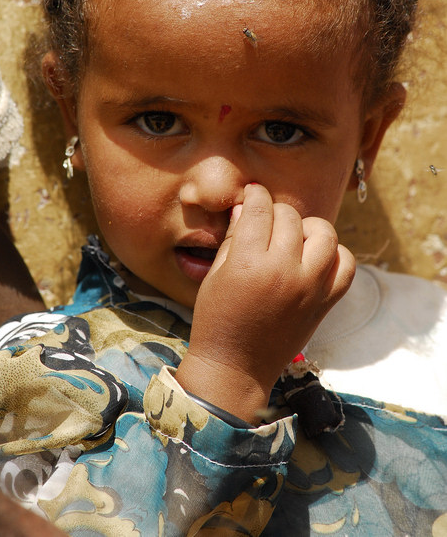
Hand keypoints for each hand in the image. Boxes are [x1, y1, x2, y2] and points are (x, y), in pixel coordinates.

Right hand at [176, 183, 354, 422]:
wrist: (236, 368)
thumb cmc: (216, 320)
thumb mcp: (215, 274)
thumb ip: (235, 237)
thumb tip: (247, 206)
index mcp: (249, 263)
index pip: (260, 210)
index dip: (255, 195)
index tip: (254, 193)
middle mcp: (284, 272)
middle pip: (291, 217)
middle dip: (276, 211)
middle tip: (267, 221)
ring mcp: (309, 288)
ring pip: (325, 234)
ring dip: (308, 228)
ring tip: (294, 238)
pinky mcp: (325, 303)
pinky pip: (345, 266)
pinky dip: (335, 255)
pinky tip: (315, 258)